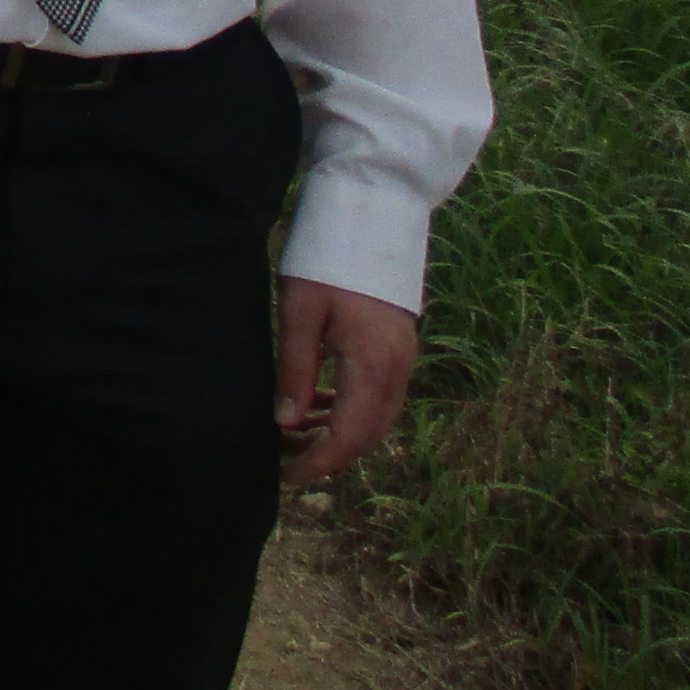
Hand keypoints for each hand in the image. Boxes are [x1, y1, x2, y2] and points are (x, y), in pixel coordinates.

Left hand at [274, 276, 416, 485]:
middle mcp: (398, 371)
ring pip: (376, 419)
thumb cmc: (327, 257)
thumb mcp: (299, 311)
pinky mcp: (400, 347)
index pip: (349, 438)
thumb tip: (287, 424)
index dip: (318, 463)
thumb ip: (295, 370)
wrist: (374, 212)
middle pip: (367, 436)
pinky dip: (352, 410)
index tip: (286, 476)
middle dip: (328, 454)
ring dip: (340, 434)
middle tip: (284, 456)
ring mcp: (404, 360)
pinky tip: (319, 404)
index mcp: (373, 367)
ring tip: (295, 432)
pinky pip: (380, 396)